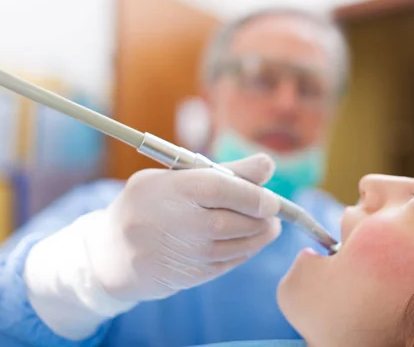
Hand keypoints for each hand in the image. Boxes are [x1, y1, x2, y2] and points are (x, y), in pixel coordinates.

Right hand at [24, 154, 281, 339]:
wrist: (112, 254)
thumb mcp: (174, 178)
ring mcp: (185, 253)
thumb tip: (268, 164)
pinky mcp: (192, 275)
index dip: (253, 193)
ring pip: (239, 245)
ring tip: (267, 225)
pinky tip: (247, 241)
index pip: (221, 188)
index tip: (271, 198)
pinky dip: (246, 251)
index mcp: (171, 189)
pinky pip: (231, 262)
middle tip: (273, 211)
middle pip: (235, 221)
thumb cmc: (150, 205)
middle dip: (262, 217)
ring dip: (261, 235)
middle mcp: (177, 223)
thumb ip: (224, 172)